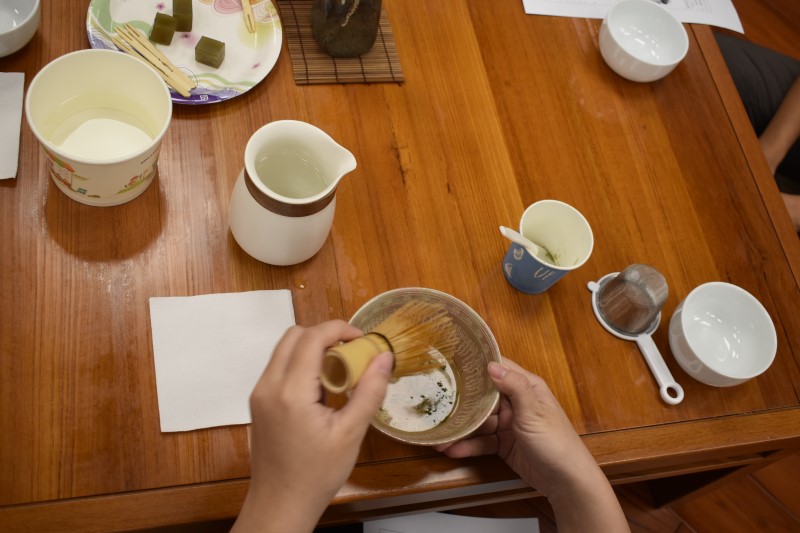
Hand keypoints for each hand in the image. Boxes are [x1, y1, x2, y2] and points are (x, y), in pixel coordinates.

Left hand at [232, 321, 392, 532]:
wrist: (280, 504)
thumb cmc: (317, 474)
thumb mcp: (351, 434)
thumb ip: (369, 391)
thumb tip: (384, 357)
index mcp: (291, 392)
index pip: (311, 337)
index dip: (338, 329)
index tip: (362, 339)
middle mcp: (268, 386)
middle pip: (293, 335)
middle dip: (324, 335)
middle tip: (351, 353)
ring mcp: (259, 393)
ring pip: (283, 349)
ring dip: (311, 348)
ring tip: (339, 370)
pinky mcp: (258, 402)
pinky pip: (279, 367)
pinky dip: (301, 363)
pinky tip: (322, 388)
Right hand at [436, 359, 629, 531]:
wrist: (567, 482)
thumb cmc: (556, 442)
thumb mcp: (534, 411)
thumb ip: (514, 386)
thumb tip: (491, 364)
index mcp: (526, 387)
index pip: (499, 369)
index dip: (477, 365)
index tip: (451, 362)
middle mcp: (516, 402)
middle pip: (483, 396)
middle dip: (461, 401)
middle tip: (436, 402)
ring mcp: (509, 424)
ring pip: (479, 421)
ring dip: (460, 428)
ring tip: (439, 434)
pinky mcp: (503, 444)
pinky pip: (482, 442)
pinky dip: (468, 445)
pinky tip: (452, 449)